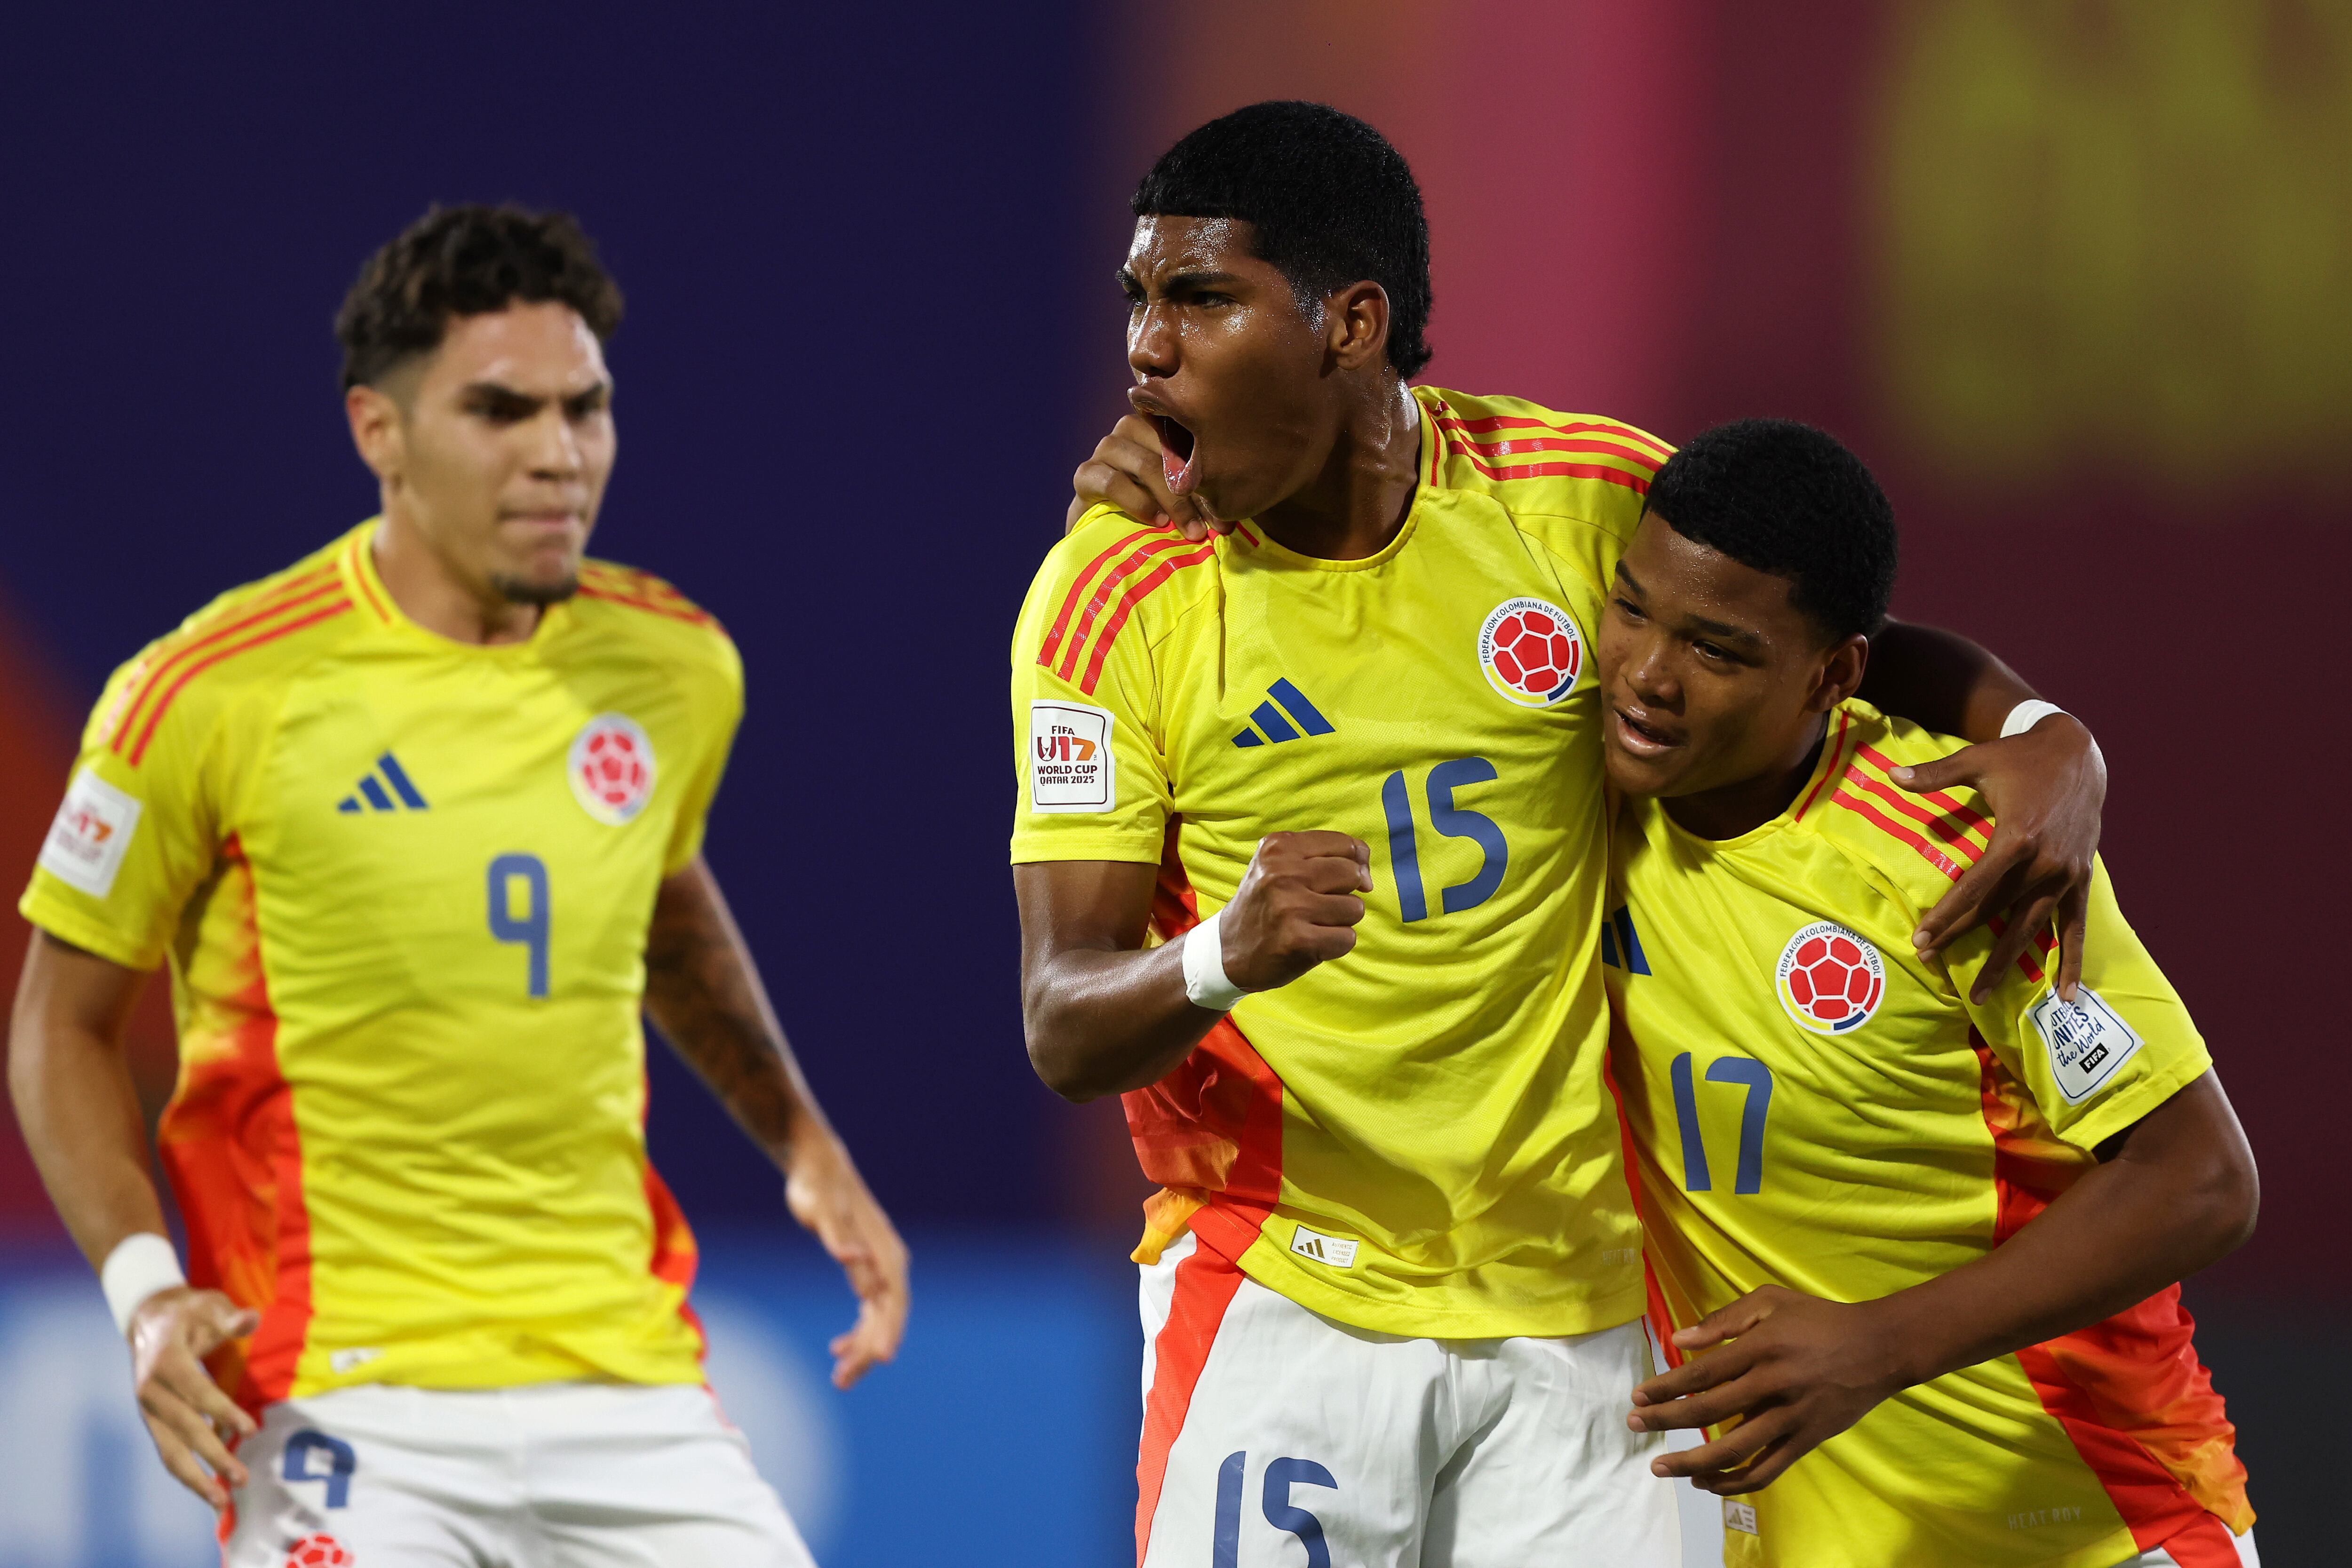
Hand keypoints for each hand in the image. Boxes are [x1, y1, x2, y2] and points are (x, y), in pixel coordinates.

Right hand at [128, 1286, 259, 1510]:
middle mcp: (150, 1390)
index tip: (249, 1430)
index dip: (222, 1411)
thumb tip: (251, 1319)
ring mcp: (147, 1409)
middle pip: (184, 1428)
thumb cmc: (187, 1312)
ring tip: (221, 1502)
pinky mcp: (151, 1420)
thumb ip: (230, 1318)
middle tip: (241, 1478)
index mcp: (165, 1360)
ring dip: (195, 1478)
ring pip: (169, 1450)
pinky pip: (167, 1450)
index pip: (197, 1390)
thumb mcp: (208, 1305)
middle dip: (212, 1456)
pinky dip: (187, 1471)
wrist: (148, 1319)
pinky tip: (208, 1487)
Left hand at [784, 1135, 909, 1388]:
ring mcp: (877, 1267)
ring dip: (862, 1347)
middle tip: (842, 1381)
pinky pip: (867, 1308)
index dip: (888, 1330)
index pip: (894, 1301)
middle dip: (869, 1350)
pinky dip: (857, 1331)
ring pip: (877, 1317)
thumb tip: (858, 1265)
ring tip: (840, 1378)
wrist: (818, 1167)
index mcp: (886, 1253)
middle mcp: (887, 1263)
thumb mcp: (826, 1213)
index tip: (880, 1359)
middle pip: (886, 1316)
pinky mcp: (863, 1267)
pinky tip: (837, 1346)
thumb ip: (840, 1238)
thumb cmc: (820, 1188)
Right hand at [1067, 414, 1233, 540]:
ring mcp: (1107, 449)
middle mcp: (1132, 429)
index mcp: (1159, 426)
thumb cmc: (1153, 511)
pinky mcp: (1085, 473)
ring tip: (1188, 529)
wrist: (1102, 534)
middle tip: (1213, 526)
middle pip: (1168, 449)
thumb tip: (1239, 503)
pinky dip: (1137, 501)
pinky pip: (1111, 480)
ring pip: (1143, 463)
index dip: (1210, 473)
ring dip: (1171, 498)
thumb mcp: (1183, 498)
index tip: (1228, 514)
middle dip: (1195, 492)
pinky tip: (1155, 520)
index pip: (1189, 438)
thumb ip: (1203, 489)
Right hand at [1216, 832, 1373, 992]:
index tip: (1345, 880)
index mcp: (1279, 847)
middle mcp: (1282, 872)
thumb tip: (1367, 877)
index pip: (1345, 845)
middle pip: (1352, 874)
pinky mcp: (1298, 940)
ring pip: (1354, 908)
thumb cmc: (1265, 904)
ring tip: (1314, 924)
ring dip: (1341, 921)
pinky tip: (1313, 943)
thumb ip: (1325, 857)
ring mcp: (1289, 906)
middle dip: (1345, 893)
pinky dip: (1337, 945)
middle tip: (1320, 905)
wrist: (1227, 950)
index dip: (1356, 863)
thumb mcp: (1280, 866)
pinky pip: (1347, 938)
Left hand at [1628, 1286, 1911, 1495]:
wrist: (1880, 1347)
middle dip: (1665, 1420)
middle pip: (1709, 1410)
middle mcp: (1773, 1384)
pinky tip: (1708, 1483)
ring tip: (1662, 1467)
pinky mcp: (1808, 1439)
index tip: (1638, 1396)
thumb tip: (1679, 1339)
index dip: (1666, 1387)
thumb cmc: (1819, 1319)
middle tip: (1634, 1425)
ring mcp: (1792, 1416)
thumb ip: (1723, 1319)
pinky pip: (1767, 1469)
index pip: (1702, 1372)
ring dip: (1693, 1462)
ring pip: (1735, 1449)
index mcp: (1761, 1347)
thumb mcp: (1771, 1301)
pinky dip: (1735, 1482)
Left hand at [1895, 713, 2103, 1001]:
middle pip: (1996, 911)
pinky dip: (2072, 962)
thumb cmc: (2020, 758)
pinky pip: (2076, 928)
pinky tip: (2066, 996)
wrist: (2078, 754)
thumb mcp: (1976, 760)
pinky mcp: (2082, 880)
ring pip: (2031, 929)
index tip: (1921, 938)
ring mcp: (2066, 875)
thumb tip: (1890, 776)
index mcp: (2017, 837)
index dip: (1946, 915)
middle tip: (1928, 961)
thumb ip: (1934, 775)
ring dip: (2006, 964)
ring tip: (1981, 996)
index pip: (1974, 888)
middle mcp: (2044, 863)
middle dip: (1960, 938)